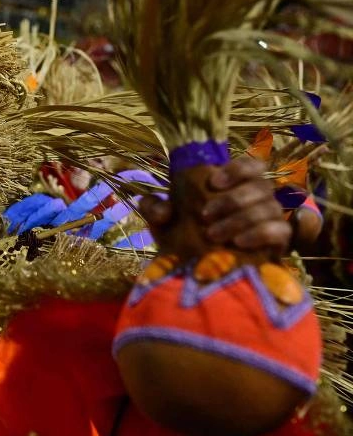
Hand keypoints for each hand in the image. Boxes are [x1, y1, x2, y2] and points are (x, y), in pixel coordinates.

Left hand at [138, 157, 291, 256]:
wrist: (202, 270)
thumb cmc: (187, 236)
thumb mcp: (166, 222)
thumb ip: (156, 209)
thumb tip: (162, 209)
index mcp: (236, 184)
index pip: (251, 164)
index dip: (237, 169)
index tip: (213, 182)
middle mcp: (258, 196)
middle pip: (260, 186)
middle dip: (231, 200)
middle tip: (204, 216)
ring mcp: (271, 217)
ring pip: (269, 207)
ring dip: (239, 220)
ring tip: (212, 235)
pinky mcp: (279, 240)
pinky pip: (279, 230)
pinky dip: (259, 234)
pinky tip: (238, 243)